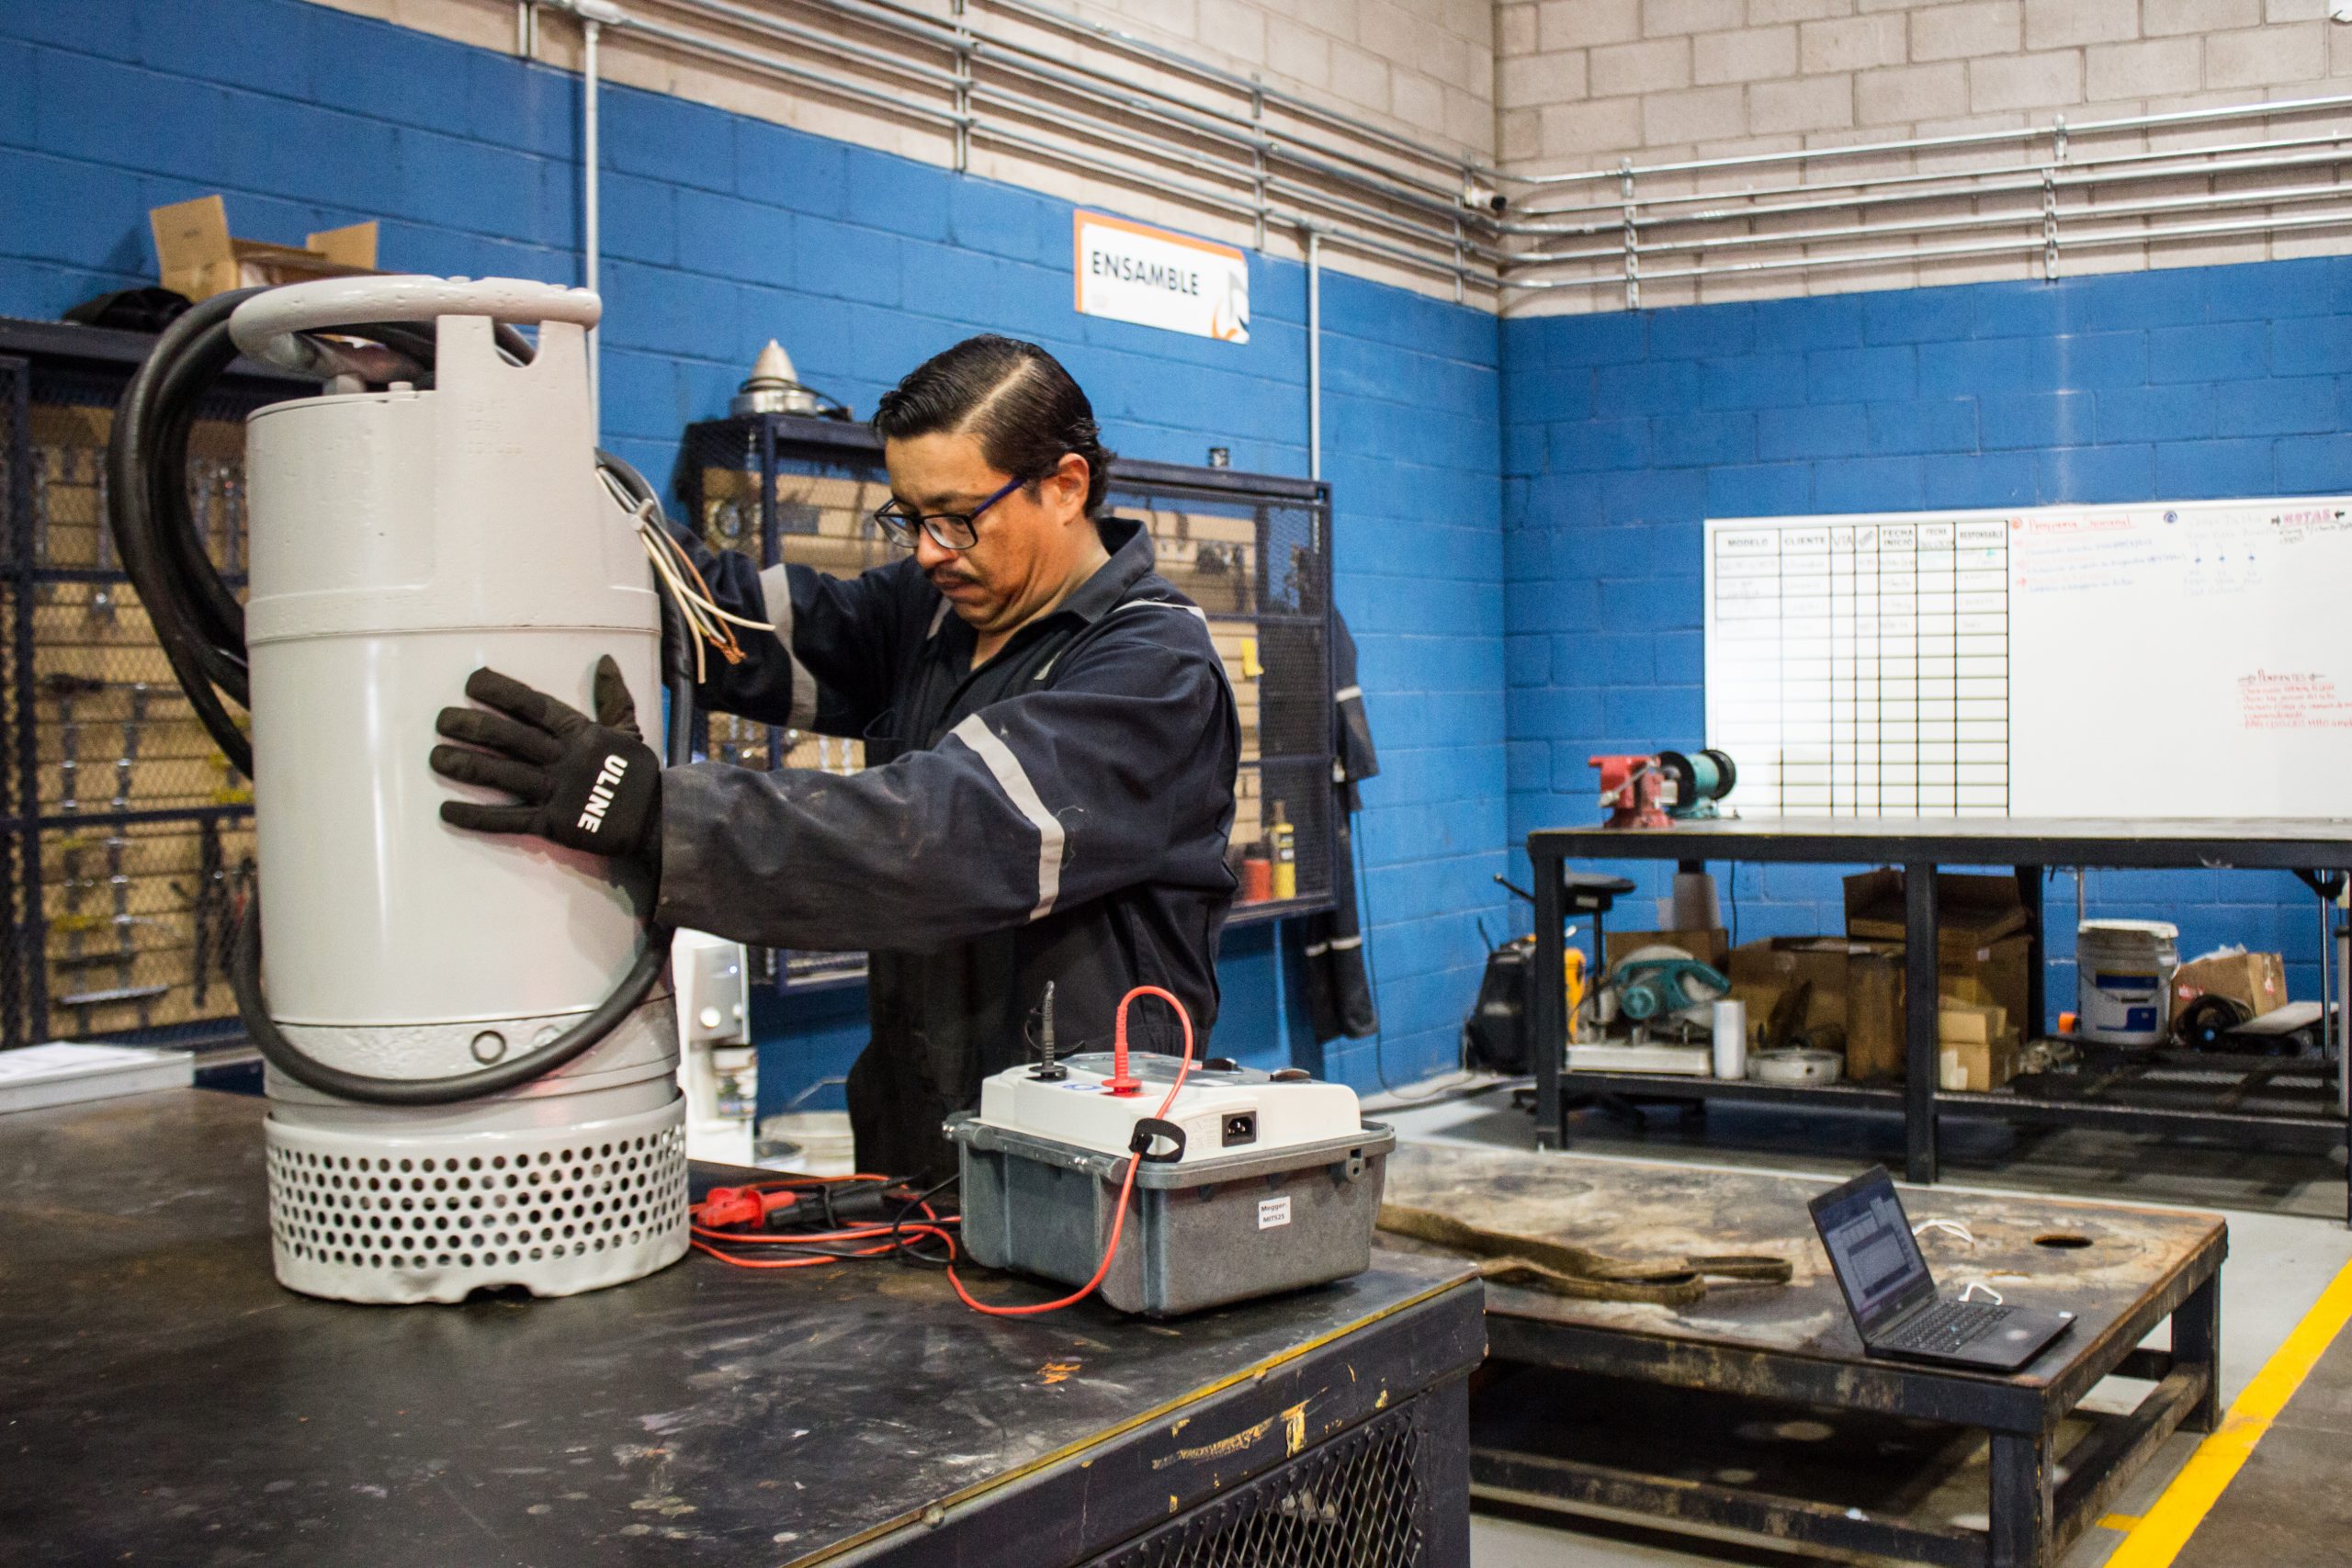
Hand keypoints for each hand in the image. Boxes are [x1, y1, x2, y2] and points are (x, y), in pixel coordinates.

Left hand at [431, 656, 661, 867]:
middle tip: (441, 720)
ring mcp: (556, 791)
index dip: (501, 692)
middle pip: (509, 737)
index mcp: (580, 733)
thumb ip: (613, 697)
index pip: (533, 706)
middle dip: (471, 727)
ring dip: (465, 765)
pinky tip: (447, 812)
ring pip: (502, 774)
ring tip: (436, 758)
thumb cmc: (639, 774)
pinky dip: (476, 817)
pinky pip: (508, 819)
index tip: (472, 684)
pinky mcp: (553, 824)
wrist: (658, 821)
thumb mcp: (628, 730)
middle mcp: (563, 758)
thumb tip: (605, 661)